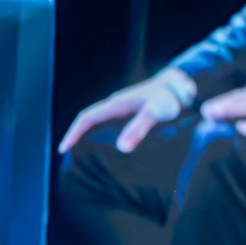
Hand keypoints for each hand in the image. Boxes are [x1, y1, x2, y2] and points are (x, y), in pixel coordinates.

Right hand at [59, 70, 191, 154]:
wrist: (182, 86)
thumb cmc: (168, 97)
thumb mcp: (153, 113)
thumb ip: (138, 129)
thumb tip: (121, 148)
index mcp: (116, 105)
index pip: (86, 118)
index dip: (73, 132)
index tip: (63, 148)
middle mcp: (117, 106)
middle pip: (91, 122)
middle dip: (79, 137)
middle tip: (72, 157)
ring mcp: (126, 110)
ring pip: (103, 125)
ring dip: (94, 138)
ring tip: (91, 159)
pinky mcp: (136, 115)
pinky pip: (117, 127)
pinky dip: (111, 138)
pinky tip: (117, 152)